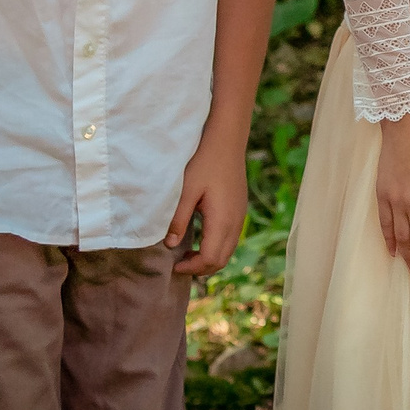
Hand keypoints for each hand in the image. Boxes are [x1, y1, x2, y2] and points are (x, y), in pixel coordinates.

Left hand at [165, 138, 249, 276]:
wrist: (226, 142)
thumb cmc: (204, 163)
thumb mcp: (186, 191)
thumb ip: (178, 219)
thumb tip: (170, 245)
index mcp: (222, 221)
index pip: (210, 259)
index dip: (191, 268)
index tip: (173, 265)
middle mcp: (235, 223)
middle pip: (221, 260)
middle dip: (200, 268)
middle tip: (179, 264)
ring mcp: (240, 217)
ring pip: (227, 251)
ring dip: (209, 259)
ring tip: (188, 254)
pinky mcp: (239, 211)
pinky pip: (230, 240)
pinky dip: (216, 248)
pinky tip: (201, 239)